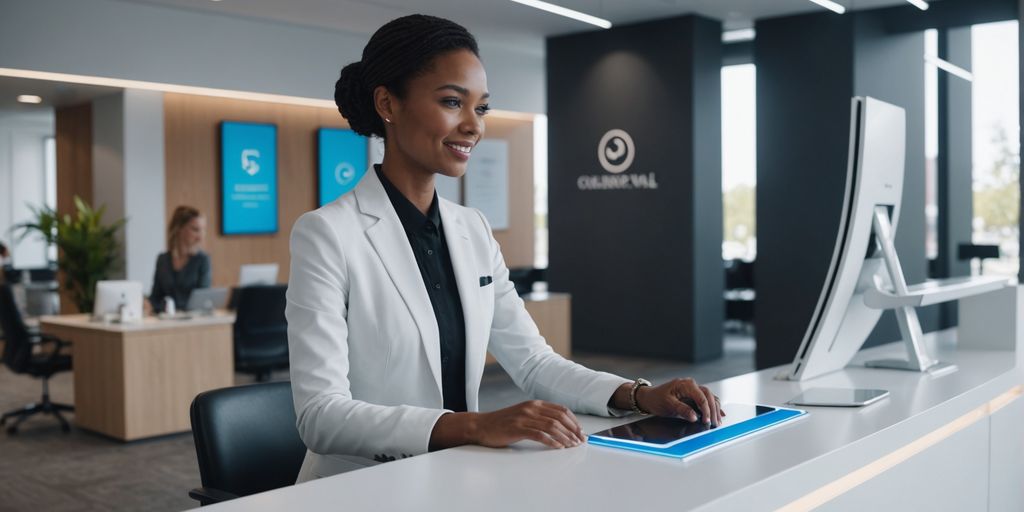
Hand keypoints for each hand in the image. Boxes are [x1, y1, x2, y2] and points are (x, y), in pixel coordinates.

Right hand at [430, 400, 585, 450]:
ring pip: (551, 426)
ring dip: (565, 437)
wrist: (481, 426)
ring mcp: (524, 418)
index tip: (580, 432)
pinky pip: (539, 434)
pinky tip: (558, 447)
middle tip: (580, 441)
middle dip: (573, 430)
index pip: (561, 410)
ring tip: (572, 445)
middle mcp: (531, 408)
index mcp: (534, 404)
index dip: (573, 421)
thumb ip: (539, 418)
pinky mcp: (517, 428)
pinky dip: (552, 441)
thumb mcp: (523, 415)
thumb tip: (560, 428)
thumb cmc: (503, 424)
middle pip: (559, 417)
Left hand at [636, 378, 724, 425]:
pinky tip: (718, 414)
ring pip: (709, 397)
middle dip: (713, 410)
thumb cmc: (656, 399)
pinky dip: (713, 406)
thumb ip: (682, 410)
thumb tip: (695, 417)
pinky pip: (706, 399)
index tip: (706, 421)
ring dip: (715, 409)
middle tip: (714, 423)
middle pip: (708, 396)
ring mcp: (693, 389)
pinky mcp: (693, 395)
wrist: (649, 397)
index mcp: (686, 384)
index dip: (706, 410)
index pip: (701, 397)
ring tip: (717, 421)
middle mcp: (691, 385)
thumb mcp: (668, 405)